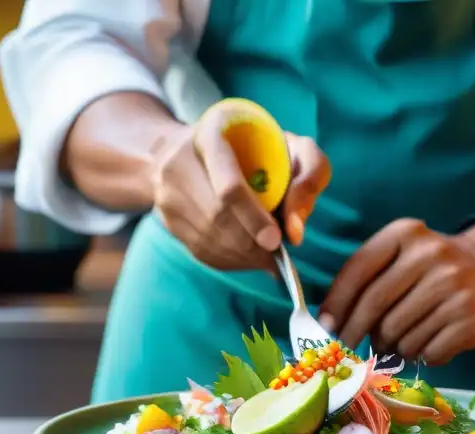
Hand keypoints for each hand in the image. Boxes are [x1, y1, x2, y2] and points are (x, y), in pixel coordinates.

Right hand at [151, 124, 329, 270]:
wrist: (200, 148)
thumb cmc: (260, 147)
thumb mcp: (294, 147)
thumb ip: (309, 177)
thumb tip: (294, 232)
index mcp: (212, 132)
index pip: (229, 187)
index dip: (254, 218)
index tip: (276, 240)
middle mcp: (179, 159)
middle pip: (217, 217)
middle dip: (252, 244)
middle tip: (276, 256)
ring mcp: (165, 190)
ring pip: (207, 238)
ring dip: (241, 257)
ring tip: (265, 259)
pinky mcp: (165, 215)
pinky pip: (198, 249)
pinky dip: (228, 260)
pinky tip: (246, 257)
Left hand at [319, 219, 474, 365]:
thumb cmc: (438, 266)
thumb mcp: (406, 252)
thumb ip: (370, 277)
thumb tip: (332, 323)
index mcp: (407, 235)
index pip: (358, 270)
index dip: (337, 304)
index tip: (327, 327)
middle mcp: (431, 257)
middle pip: (375, 309)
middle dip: (357, 334)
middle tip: (352, 348)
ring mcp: (454, 290)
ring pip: (399, 336)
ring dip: (393, 346)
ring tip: (403, 339)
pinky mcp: (472, 321)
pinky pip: (428, 353)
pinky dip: (423, 355)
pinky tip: (430, 343)